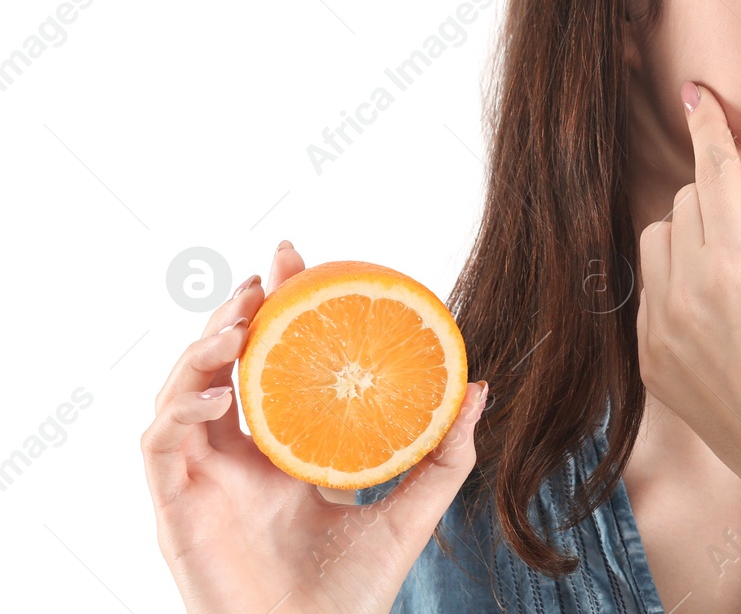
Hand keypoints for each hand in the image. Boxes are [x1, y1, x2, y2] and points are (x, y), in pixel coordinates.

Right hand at [141, 241, 487, 613]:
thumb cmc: (355, 593)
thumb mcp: (411, 512)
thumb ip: (444, 454)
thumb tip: (480, 388)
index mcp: (285, 450)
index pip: (272, 362)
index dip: (276, 309)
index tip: (300, 260)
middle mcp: (237, 457)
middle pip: (221, 364)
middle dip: (235, 311)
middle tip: (266, 272)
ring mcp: (201, 480)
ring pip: (181, 391)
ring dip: (203, 348)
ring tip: (241, 321)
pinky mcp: (175, 508)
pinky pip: (160, 444)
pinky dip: (180, 408)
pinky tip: (219, 393)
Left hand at [635, 82, 740, 494]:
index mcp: (735, 267)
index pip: (713, 173)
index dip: (709, 129)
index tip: (697, 93)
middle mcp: (685, 293)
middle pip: (687, 201)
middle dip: (721, 199)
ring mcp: (660, 329)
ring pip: (659, 240)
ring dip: (693, 236)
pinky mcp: (648, 358)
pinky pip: (651, 289)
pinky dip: (679, 280)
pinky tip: (724, 314)